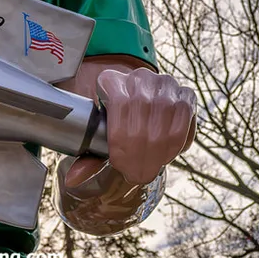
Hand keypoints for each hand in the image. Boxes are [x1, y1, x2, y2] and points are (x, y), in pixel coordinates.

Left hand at [61, 62, 195, 188]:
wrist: (138, 95)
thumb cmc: (115, 118)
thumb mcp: (100, 131)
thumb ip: (89, 155)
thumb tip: (73, 179)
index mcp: (110, 81)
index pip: (117, 117)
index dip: (121, 149)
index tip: (121, 168)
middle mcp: (138, 78)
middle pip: (142, 123)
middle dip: (141, 158)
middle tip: (138, 176)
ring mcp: (163, 83)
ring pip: (165, 123)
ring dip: (159, 153)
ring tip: (151, 169)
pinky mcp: (184, 93)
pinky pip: (185, 121)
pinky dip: (177, 143)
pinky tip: (167, 155)